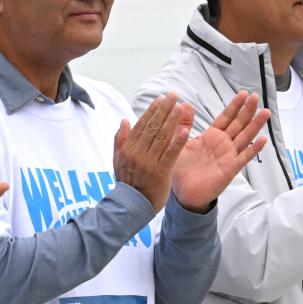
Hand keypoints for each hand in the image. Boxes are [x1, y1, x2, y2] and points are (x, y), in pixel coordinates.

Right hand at [114, 93, 189, 212]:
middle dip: (164, 110)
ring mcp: (149, 163)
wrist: (130, 207)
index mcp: (128, 149)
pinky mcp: (160, 173)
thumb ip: (120, 140)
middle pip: (152, 127)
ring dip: (172, 121)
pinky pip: (170, 154)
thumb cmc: (127, 183)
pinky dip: (177, 142)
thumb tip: (125, 121)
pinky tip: (185, 130)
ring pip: (161, 137)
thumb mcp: (117, 160)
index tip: (160, 99)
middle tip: (173, 96)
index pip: (141, 125)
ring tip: (180, 107)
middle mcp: (137, 153)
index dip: (151, 111)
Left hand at [171, 91, 269, 212]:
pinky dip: (254, 149)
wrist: (183, 192)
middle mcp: (223, 144)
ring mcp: (229, 156)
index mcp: (211, 136)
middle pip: (239, 124)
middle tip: (256, 97)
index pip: (226, 117)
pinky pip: (244, 157)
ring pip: (245, 137)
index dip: (235, 106)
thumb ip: (184, 124)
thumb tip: (185, 104)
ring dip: (255, 125)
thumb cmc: (182, 169)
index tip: (244, 94)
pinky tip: (263, 140)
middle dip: (247, 110)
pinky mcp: (231, 168)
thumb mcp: (180, 142)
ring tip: (265, 113)